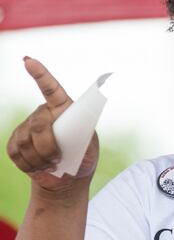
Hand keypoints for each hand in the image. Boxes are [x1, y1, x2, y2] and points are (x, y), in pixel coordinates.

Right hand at [7, 58, 98, 190]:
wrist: (67, 178)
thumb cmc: (82, 158)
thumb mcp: (90, 147)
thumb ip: (82, 137)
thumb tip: (74, 131)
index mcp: (64, 109)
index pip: (51, 88)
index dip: (40, 74)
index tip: (29, 61)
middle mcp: (44, 113)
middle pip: (38, 124)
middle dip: (47, 146)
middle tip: (58, 160)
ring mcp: (27, 127)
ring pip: (25, 141)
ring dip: (39, 159)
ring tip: (52, 166)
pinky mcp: (16, 142)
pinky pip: (15, 152)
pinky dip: (28, 165)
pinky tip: (38, 168)